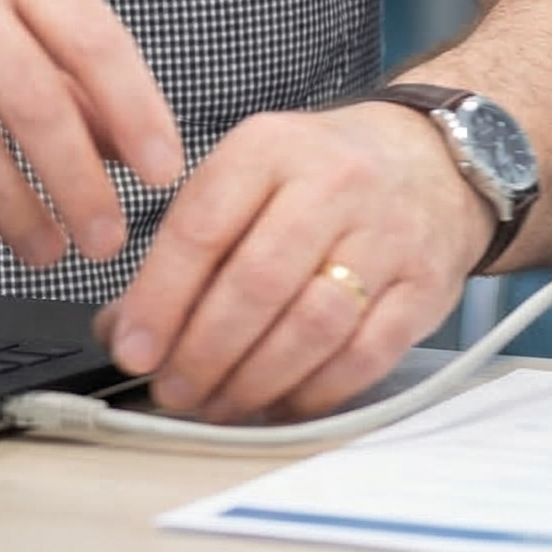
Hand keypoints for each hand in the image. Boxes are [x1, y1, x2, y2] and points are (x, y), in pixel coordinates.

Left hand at [101, 103, 494, 421]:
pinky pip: (365, 356)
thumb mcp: (248, 174)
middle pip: (256, 282)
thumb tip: (123, 327)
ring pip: (311, 325)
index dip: (160, 297)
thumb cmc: (319, 174)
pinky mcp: (424, 287)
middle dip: (203, 349)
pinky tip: (278, 404)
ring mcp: (385, 236)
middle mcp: (330, 184)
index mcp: (269, 147)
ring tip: (216, 405)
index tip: (132, 348)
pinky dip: (314, 392)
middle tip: (172, 389)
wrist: (428, 159)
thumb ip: (188, 243)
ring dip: (254, 379)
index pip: (202, 226)